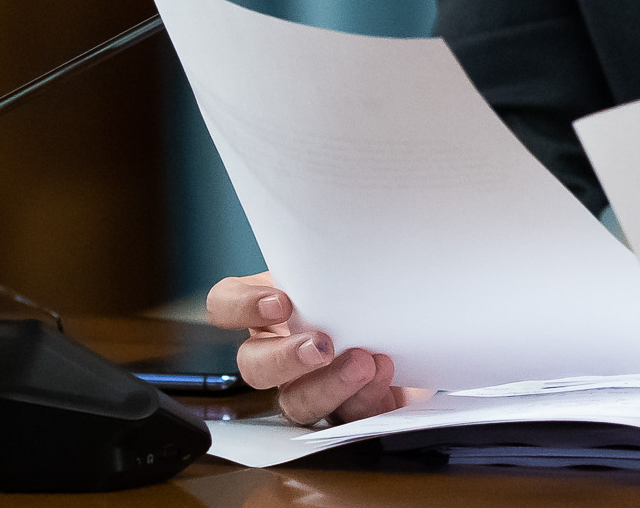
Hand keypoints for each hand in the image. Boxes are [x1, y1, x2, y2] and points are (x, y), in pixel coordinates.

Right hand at [207, 272, 403, 425]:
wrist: (414, 333)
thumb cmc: (369, 294)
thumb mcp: (348, 269)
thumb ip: (337, 259)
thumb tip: (362, 222)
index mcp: (270, 310)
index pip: (225, 304)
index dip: (240, 307)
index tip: (280, 302)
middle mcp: (279, 352)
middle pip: (253, 366)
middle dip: (284, 359)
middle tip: (320, 346)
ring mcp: (308, 387)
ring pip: (296, 402)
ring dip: (329, 385)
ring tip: (364, 363)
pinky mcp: (344, 412)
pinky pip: (345, 416)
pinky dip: (365, 395)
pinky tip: (383, 373)